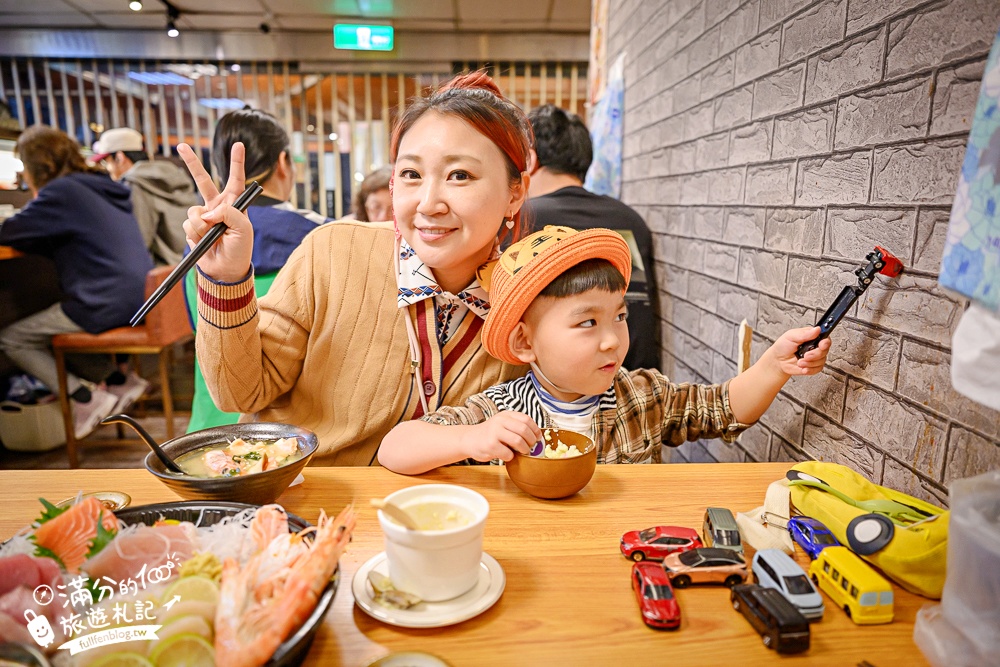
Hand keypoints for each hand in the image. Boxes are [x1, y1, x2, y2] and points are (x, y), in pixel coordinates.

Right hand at [178, 142, 253, 282]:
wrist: (225, 269)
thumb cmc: (240, 249)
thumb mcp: (243, 229)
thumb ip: (228, 214)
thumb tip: (207, 212)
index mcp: (235, 204)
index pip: (236, 180)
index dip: (237, 162)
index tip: (238, 144)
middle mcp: (218, 206)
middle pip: (202, 180)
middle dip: (191, 162)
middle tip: (181, 145)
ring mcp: (204, 215)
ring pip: (194, 210)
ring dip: (201, 224)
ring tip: (212, 235)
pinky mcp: (192, 226)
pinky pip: (187, 223)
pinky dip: (194, 232)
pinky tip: (203, 240)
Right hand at [459, 412, 541, 462]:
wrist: (469, 439)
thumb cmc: (490, 434)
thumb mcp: (502, 424)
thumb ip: (516, 427)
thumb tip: (537, 438)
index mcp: (505, 415)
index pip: (526, 419)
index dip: (535, 430)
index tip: (538, 438)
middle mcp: (500, 421)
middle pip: (524, 429)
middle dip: (531, 441)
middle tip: (531, 447)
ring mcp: (494, 432)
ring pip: (518, 441)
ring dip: (524, 449)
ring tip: (522, 452)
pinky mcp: (490, 445)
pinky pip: (508, 453)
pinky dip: (511, 457)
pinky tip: (507, 455)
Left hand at [769, 326, 830, 375]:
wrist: (778, 361)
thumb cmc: (783, 346)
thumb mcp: (791, 336)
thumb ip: (804, 333)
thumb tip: (817, 329)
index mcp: (812, 336)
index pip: (825, 338)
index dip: (825, 342)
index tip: (821, 345)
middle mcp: (815, 346)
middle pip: (824, 350)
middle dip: (815, 354)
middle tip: (805, 355)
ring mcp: (815, 357)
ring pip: (821, 361)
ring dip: (809, 363)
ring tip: (799, 361)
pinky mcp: (813, 366)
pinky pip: (818, 369)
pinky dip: (810, 369)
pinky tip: (803, 367)